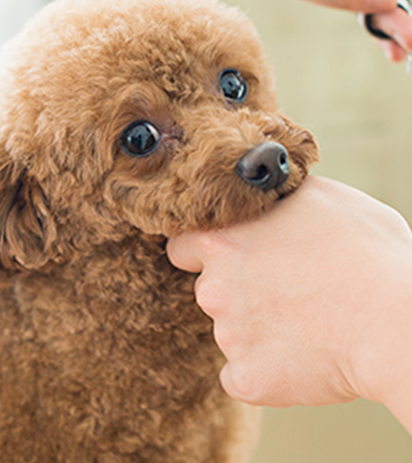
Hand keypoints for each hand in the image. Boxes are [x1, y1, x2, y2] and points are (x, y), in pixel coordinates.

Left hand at [166, 177, 411, 419]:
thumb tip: (261, 193)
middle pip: (210, 289)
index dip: (207, 251)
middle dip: (238, 290)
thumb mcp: (321, 197)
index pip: (182, 245)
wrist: (398, 323)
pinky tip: (302, 358)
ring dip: (257, 330)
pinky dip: (267, 371)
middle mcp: (213, 289)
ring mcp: (227, 337)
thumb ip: (273, 199)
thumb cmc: (370, 254)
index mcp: (221, 240)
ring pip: (231, 332)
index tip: (231, 256)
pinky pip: (243, 375)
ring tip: (310, 322)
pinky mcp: (247, 379)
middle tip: (288, 289)